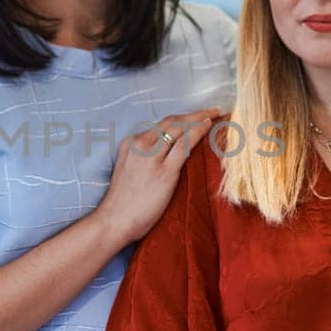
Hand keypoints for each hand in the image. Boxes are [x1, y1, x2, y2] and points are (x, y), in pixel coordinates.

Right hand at [93, 107, 220, 246]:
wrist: (114, 221)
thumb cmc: (123, 203)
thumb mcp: (130, 170)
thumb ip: (145, 158)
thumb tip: (168, 154)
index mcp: (131, 143)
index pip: (162, 125)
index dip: (183, 119)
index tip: (197, 116)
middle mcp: (140, 144)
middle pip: (172, 122)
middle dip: (194, 114)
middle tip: (213, 110)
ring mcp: (151, 157)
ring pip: (179, 129)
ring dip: (200, 118)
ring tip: (216, 114)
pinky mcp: (163, 171)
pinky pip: (184, 145)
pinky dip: (198, 132)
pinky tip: (209, 126)